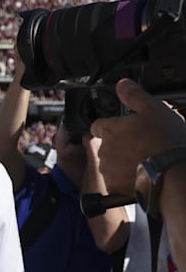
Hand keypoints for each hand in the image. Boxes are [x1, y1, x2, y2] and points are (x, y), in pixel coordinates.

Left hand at [91, 78, 185, 194]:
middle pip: (105, 145)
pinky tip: (143, 174)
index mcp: (108, 130)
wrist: (171, 175)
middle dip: (119, 144)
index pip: (98, 125)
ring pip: (111, 164)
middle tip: (141, 145)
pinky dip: (126, 179)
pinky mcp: (114, 187)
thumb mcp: (154, 109)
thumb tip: (122, 84)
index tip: (124, 128)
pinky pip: (117, 181)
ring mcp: (107, 170)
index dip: (112, 126)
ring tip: (145, 160)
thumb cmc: (164, 142)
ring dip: (123, 162)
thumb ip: (134, 95)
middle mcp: (103, 150)